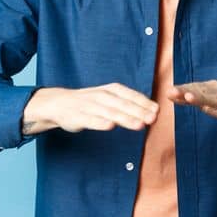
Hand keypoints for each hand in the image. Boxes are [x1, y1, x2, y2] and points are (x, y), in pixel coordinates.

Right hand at [23, 83, 159, 134]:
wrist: (59, 103)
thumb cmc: (90, 102)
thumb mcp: (109, 97)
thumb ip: (128, 103)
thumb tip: (153, 111)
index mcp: (111, 90)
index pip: (131, 95)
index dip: (144, 103)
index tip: (158, 111)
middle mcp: (101, 96)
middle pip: (123, 104)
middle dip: (139, 112)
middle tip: (153, 119)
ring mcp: (89, 106)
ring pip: (110, 112)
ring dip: (125, 118)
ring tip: (139, 125)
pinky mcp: (78, 117)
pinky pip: (90, 120)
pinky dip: (100, 122)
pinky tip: (110, 126)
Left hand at [168, 80, 216, 133]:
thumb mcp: (214, 105)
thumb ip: (198, 101)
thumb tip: (180, 97)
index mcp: (214, 91)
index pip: (195, 90)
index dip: (181, 92)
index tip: (167, 93)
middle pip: (201, 92)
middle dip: (186, 92)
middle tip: (171, 92)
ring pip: (216, 98)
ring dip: (203, 97)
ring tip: (189, 97)